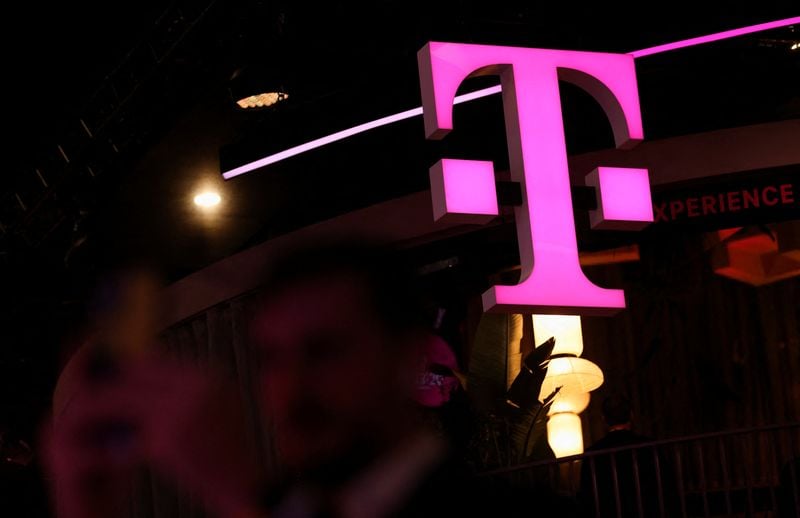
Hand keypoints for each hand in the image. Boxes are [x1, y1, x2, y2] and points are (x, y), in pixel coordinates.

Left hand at [43, 354, 261, 517]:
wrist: (253, 486)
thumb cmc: (234, 457)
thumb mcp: (217, 414)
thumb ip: (184, 397)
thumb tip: (139, 391)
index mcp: (211, 376)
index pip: (154, 360)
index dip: (125, 371)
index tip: (105, 383)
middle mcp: (199, 385)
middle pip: (134, 373)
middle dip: (108, 386)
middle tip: (84, 400)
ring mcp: (184, 408)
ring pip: (122, 399)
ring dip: (100, 411)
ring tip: (83, 423)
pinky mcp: (169, 436)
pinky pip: (128, 434)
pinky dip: (113, 442)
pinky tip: (108, 453)